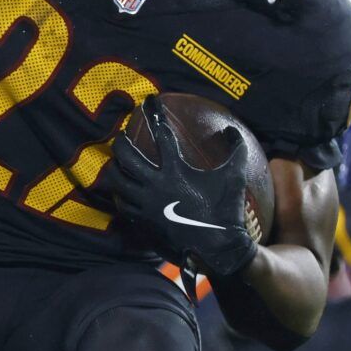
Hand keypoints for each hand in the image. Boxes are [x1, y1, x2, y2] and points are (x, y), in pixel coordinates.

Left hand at [108, 99, 257, 278]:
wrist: (217, 249)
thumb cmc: (226, 210)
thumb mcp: (235, 176)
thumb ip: (236, 150)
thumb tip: (232, 128)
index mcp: (176, 171)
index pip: (162, 136)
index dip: (156, 115)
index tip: (150, 102)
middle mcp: (155, 185)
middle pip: (126, 155)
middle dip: (121, 141)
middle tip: (123, 136)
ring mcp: (145, 204)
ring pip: (116, 180)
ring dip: (114, 168)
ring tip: (117, 162)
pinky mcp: (142, 221)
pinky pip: (121, 203)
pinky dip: (119, 193)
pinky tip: (122, 190)